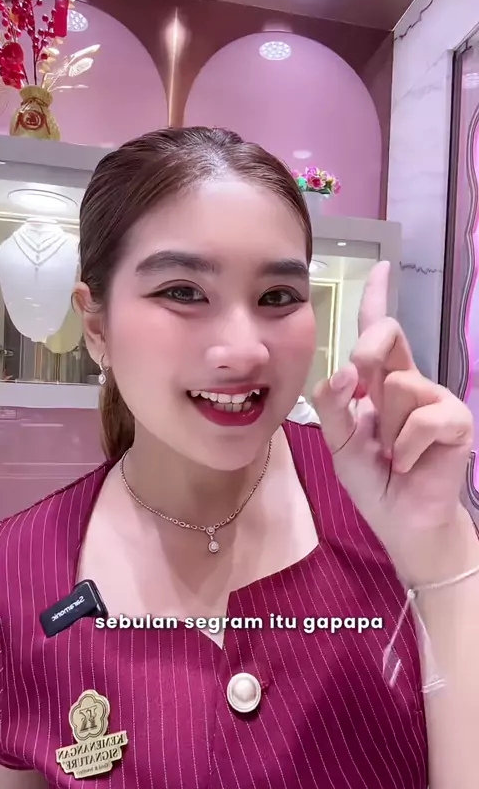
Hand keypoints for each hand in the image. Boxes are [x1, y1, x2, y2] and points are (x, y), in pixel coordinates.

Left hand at [312, 261, 473, 583]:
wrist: (402, 520)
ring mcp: (435, 399)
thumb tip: (346, 369)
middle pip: (386, 338)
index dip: (379, 299)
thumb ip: (333, 406)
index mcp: (381, 383)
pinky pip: (421, 419)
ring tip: (392, 454)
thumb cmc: (373, 479)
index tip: (382, 268)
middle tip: (365, 402)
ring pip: (398, 386)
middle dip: (368, 357)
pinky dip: (404, 449)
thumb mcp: (339, 443)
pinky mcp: (455, 421)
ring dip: (384, 430)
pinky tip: (407, 465)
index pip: (380, 333)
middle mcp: (409, 382)